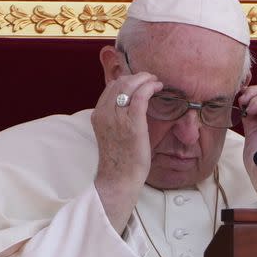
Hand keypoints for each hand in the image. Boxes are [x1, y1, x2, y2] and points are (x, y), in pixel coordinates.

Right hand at [91, 72, 162, 231]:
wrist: (118, 179)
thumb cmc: (119, 160)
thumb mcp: (111, 134)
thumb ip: (115, 118)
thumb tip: (127, 106)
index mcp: (98, 115)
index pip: (111, 87)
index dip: (127, 80)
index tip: (140, 81)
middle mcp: (105, 113)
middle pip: (120, 82)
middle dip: (137, 77)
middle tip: (150, 79)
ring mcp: (117, 118)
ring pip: (130, 86)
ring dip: (145, 79)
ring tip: (155, 82)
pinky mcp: (133, 124)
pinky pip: (140, 97)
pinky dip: (149, 87)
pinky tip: (158, 88)